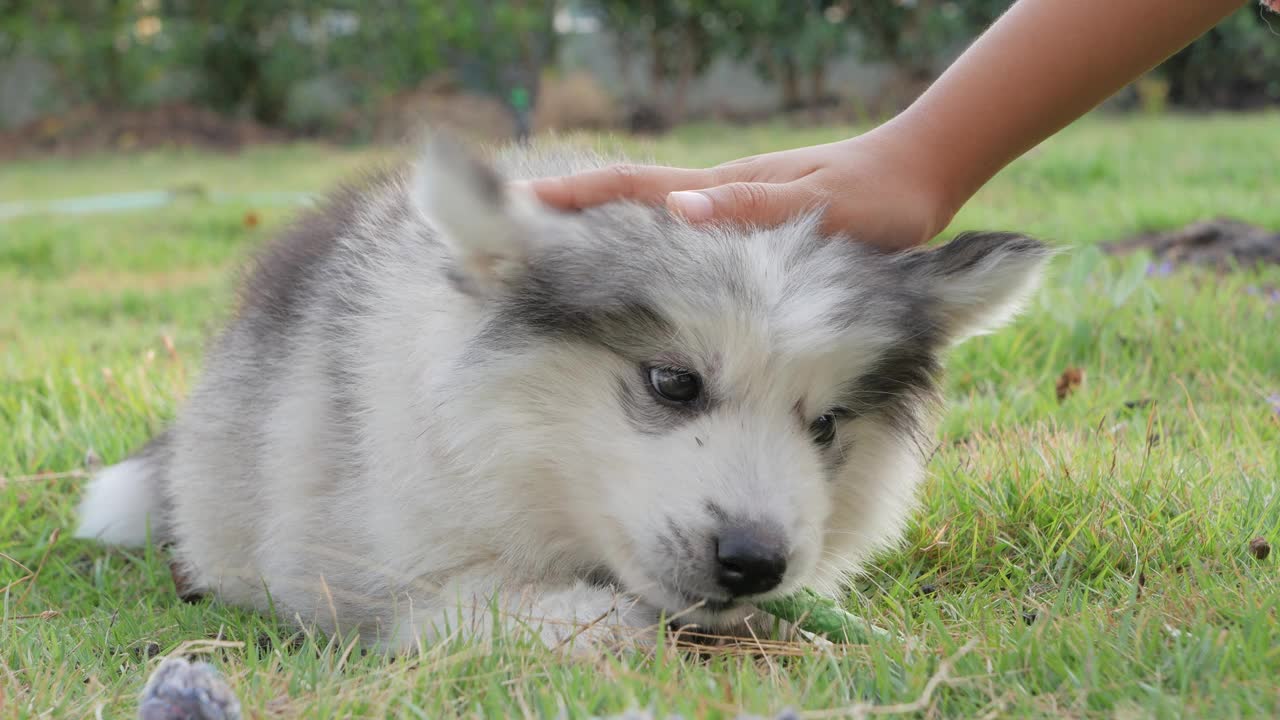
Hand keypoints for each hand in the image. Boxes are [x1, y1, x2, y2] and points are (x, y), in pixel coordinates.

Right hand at [527, 126, 956, 251]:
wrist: (920, 176)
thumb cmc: (878, 199)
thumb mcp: (822, 207)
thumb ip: (756, 210)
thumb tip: (679, 210)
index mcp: (724, 192)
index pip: (632, 189)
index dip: (575, 195)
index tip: (518, 200)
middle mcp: (717, 199)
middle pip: (627, 201)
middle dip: (568, 209)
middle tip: (510, 229)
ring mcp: (731, 211)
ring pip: (652, 219)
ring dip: (601, 229)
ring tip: (550, 252)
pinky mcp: (750, 227)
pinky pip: (685, 238)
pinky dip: (647, 243)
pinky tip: (635, 266)